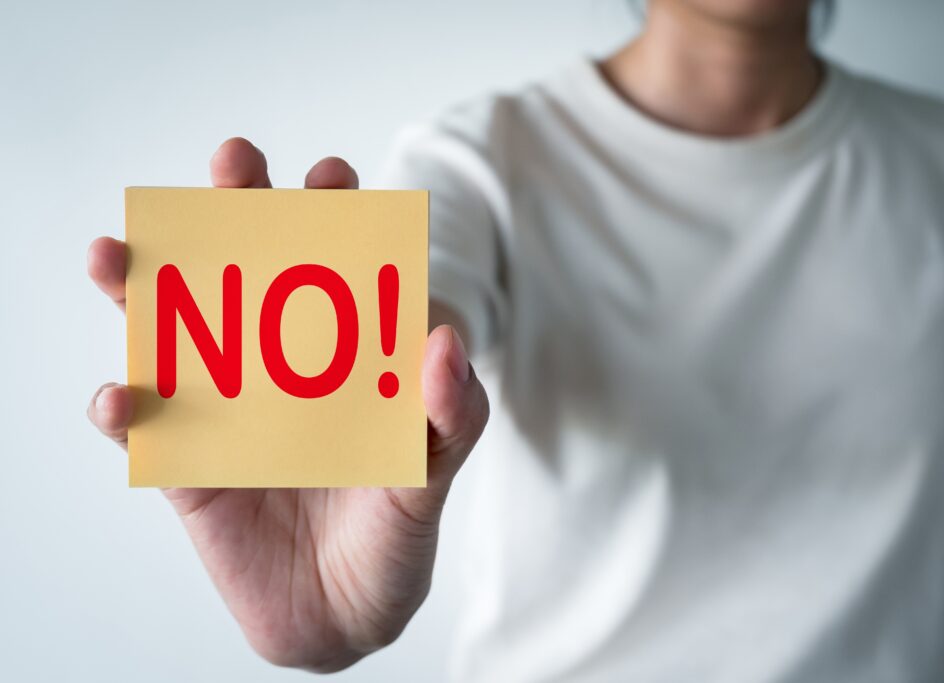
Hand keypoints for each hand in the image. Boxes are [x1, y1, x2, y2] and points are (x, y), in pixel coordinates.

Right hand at [85, 138, 488, 671]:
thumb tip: (443, 338)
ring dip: (143, 285)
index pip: (334, 267)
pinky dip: (122, 407)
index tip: (331, 177)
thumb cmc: (395, 533)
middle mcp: (280, 366)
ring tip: (120, 254)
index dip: (330, 214)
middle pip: (251, 273)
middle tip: (234, 165)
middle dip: (239, 212)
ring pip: (177, 330)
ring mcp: (228, 409)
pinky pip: (142, 428)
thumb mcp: (435, 472)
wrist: (346, 615)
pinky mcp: (187, 464)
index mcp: (343, 355)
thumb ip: (452, 412)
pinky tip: (123, 396)